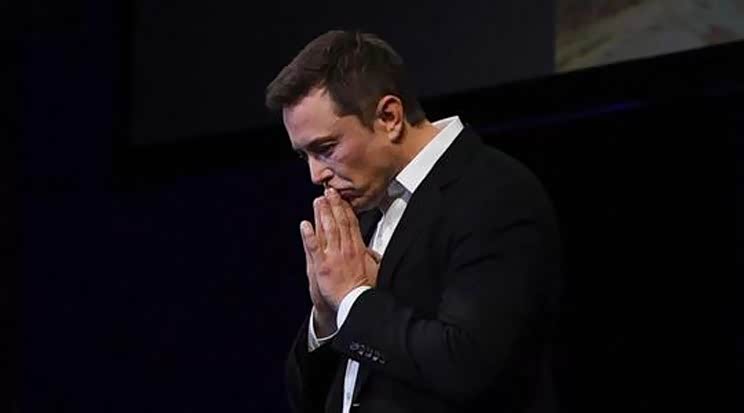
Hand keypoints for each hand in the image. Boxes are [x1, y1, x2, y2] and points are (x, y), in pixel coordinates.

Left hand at [300, 188, 379, 315]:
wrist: (355, 303)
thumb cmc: (365, 289)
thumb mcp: (375, 269)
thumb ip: (372, 258)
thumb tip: (373, 252)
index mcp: (358, 248)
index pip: (351, 223)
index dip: (345, 209)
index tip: (341, 198)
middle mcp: (345, 249)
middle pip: (339, 222)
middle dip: (333, 206)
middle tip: (328, 192)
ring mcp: (333, 256)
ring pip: (327, 230)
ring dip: (321, 214)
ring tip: (317, 202)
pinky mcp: (321, 265)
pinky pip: (314, 247)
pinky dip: (309, 235)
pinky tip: (304, 225)